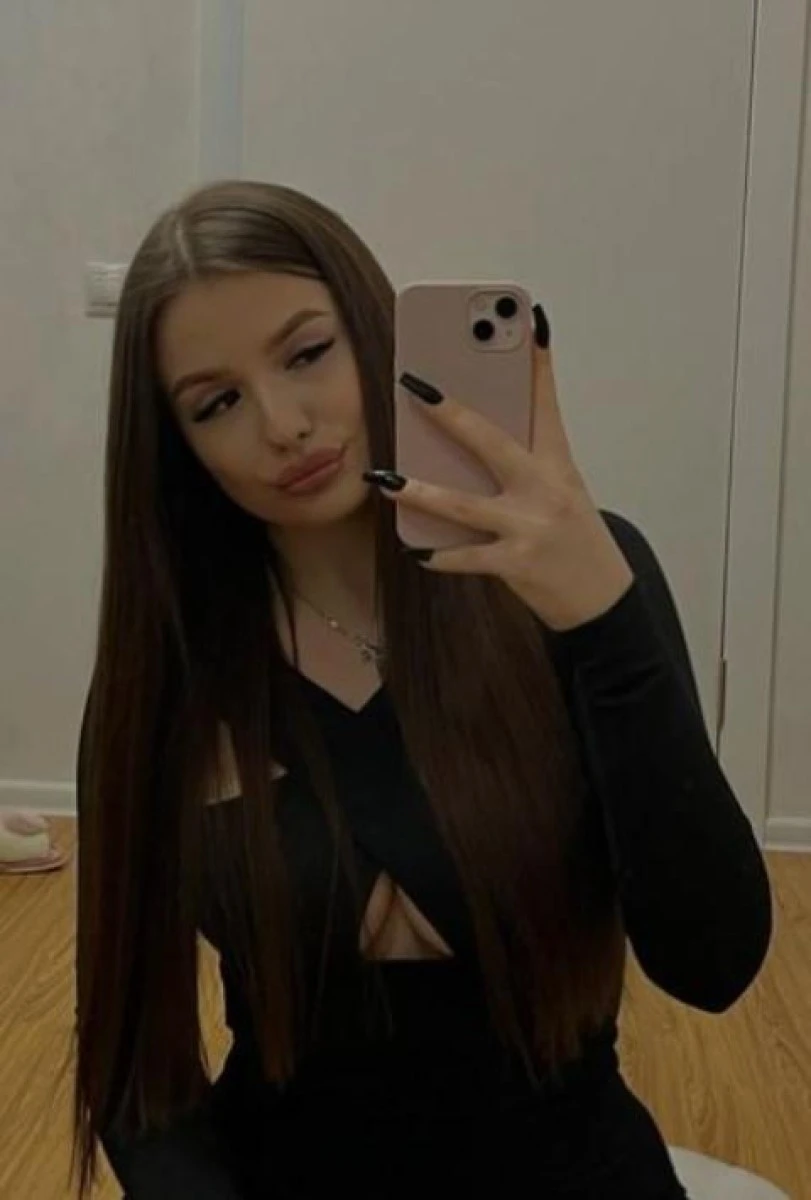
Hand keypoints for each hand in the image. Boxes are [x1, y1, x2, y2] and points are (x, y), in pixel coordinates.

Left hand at [364, 307, 633, 631]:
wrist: (602, 597)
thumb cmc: (572, 535)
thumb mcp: (560, 489)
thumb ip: (521, 461)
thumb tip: (466, 434)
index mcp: (557, 463)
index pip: (547, 402)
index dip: (540, 360)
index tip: (530, 317)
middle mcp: (545, 489)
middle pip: (492, 442)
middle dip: (452, 413)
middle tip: (414, 387)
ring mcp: (530, 527)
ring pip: (464, 505)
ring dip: (420, 491)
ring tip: (385, 477)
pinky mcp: (517, 564)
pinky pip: (467, 557)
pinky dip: (438, 554)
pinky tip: (415, 548)